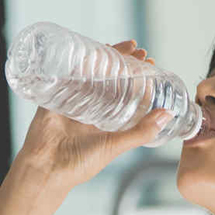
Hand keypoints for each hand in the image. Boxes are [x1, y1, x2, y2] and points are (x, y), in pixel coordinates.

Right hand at [13, 40, 171, 189]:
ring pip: (91, 71)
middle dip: (124, 61)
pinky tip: (90, 48)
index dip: (138, 77)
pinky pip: (67, 72)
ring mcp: (72, 99)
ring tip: (124, 45)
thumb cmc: (80, 163)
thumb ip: (141, 132)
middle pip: (110, 77)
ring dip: (106, 56)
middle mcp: (90, 107)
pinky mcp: (55, 94)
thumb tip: (168, 114)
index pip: (125, 91)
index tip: (150, 63)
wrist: (46, 169)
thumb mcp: (116, 146)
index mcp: (105, 119)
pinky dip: (78, 60)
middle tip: (139, 50)